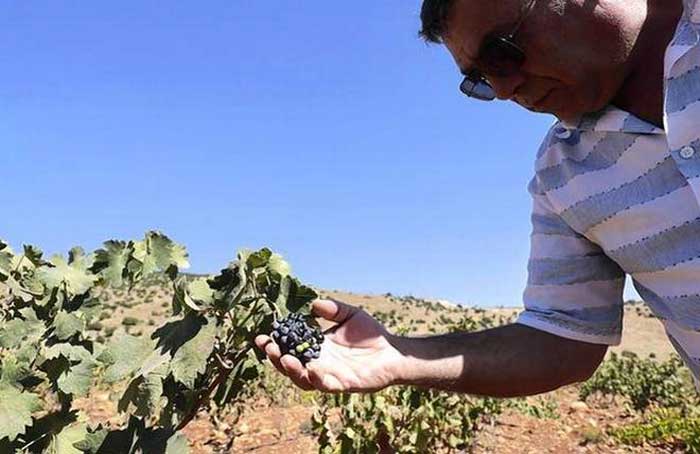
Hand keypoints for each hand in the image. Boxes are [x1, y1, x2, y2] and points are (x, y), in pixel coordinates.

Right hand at [254, 298, 403, 392]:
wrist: (394, 351)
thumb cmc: (371, 334)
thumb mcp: (350, 315)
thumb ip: (332, 309)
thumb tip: (313, 304)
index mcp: (317, 349)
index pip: (289, 349)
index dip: (273, 345)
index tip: (260, 336)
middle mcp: (319, 364)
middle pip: (290, 367)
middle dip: (276, 359)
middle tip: (268, 347)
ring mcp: (331, 376)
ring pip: (305, 380)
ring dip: (293, 371)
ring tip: (285, 359)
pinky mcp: (345, 384)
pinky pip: (329, 386)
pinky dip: (320, 380)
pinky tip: (314, 370)